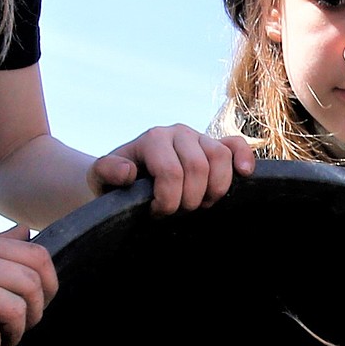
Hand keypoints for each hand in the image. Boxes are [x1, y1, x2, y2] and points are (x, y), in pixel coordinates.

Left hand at [87, 126, 255, 215]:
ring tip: (198, 203)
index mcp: (153, 139)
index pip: (171, 172)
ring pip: (221, 157)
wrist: (125, 178)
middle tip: (177, 211)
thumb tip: (128, 172)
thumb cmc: (115, 181)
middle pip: (199, 167)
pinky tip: (244, 173)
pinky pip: (236, 146)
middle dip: (190, 199)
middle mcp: (178, 133)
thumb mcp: (100, 178)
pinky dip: (244, 158)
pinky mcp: (215, 146)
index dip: (167, 201)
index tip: (156, 212)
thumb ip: (107, 171)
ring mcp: (199, 138)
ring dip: (214, 189)